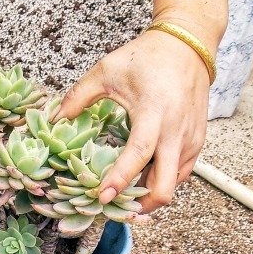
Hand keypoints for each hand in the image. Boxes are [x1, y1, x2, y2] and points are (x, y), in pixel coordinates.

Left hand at [54, 0, 227, 212]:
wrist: (188, 45)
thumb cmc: (147, 57)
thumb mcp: (107, 70)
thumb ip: (79, 95)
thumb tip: (55, 119)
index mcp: (153, 113)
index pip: (138, 154)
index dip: (120, 179)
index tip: (103, 197)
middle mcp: (176, 132)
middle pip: (164, 187)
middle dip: (141, 205)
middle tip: (117, 208)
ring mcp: (190, 140)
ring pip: (173, 185)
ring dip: (150, 195)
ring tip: (128, 195)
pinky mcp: (197, 143)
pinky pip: (180, 174)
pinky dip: (163, 181)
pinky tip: (144, 178)